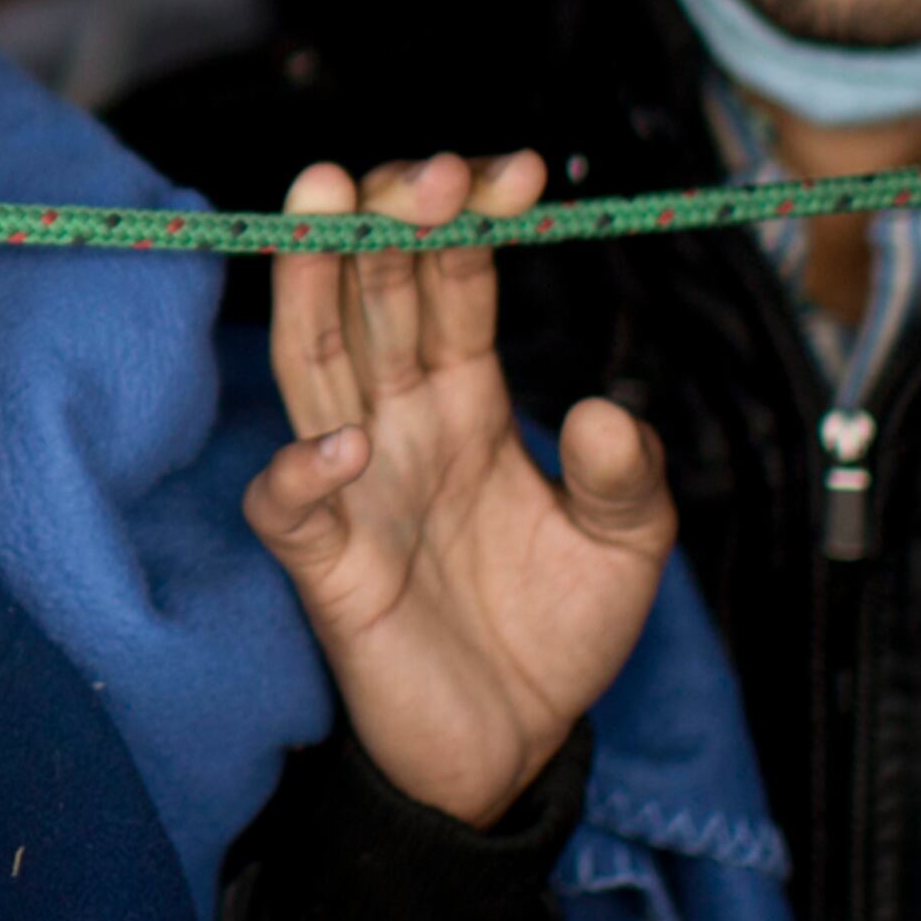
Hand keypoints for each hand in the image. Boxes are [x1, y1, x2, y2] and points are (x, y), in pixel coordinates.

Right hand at [248, 153, 677, 825]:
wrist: (514, 752)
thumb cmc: (554, 634)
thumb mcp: (629, 545)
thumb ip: (627, 473)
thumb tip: (603, 406)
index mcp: (465, 404)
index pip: (450, 286)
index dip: (472, 225)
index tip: (518, 173)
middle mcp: (398, 426)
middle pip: (372, 299)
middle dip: (388, 223)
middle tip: (423, 169)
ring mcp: (356, 490)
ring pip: (314, 365)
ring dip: (313, 286)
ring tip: (328, 209)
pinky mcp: (329, 569)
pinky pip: (291, 509)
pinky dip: (303, 470)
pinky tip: (345, 440)